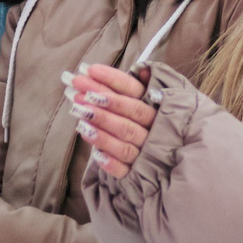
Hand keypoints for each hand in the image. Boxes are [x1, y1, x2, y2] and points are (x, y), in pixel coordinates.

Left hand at [70, 63, 155, 181]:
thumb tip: (144, 69)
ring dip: (102, 128)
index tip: (90, 70)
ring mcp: (147, 152)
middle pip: (130, 113)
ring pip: (126, 139)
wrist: (163, 165)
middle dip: (103, 101)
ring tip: (80, 117)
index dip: (112, 79)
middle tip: (78, 92)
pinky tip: (95, 154)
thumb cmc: (148, 127)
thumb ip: (142, 89)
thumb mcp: (152, 104)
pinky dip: (110, 162)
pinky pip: (125, 169)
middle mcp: (154, 129)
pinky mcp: (137, 174)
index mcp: (157, 108)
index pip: (135, 90)